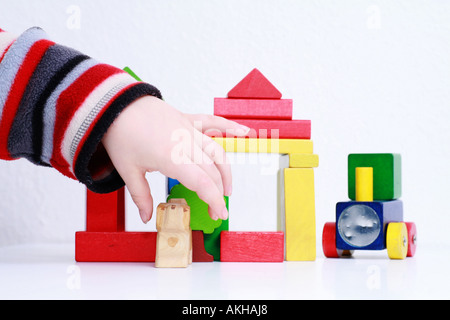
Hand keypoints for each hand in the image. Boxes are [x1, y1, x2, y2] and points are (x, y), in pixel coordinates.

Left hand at [102, 95, 249, 222]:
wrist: (114, 104)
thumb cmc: (120, 134)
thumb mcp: (128, 170)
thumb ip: (141, 196)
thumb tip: (146, 217)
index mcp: (172, 158)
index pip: (203, 183)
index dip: (214, 200)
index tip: (219, 214)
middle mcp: (186, 143)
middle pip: (212, 171)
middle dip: (219, 192)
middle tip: (217, 209)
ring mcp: (188, 129)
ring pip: (217, 151)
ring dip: (226, 171)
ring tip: (227, 188)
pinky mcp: (186, 119)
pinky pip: (212, 122)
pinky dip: (229, 127)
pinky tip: (243, 132)